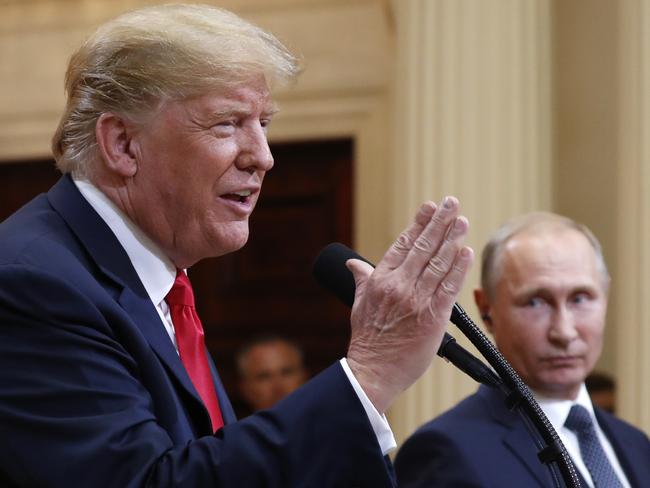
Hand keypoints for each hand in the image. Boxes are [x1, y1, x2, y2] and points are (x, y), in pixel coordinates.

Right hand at [345, 197, 472, 412]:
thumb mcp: (358, 304)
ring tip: (462, 221)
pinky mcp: (433, 317)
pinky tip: (465, 252)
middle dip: (439, 223)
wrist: (374, 371)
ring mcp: (416, 301)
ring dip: (452, 240)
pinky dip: (458, 268)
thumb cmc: (367, 339)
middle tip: (451, 203)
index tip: (429, 207)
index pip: (402, 244)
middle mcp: (398, 286)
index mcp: (380, 280)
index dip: (418, 223)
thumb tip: (352, 264)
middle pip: (423, 247)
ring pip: (438, 263)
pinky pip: (449, 288)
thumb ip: (361, 279)